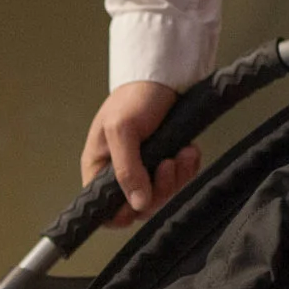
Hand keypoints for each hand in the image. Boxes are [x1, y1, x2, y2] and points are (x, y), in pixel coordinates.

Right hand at [83, 81, 200, 228]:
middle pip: (139, 206)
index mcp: (99, 169)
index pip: (105, 210)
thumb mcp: (122, 131)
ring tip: (182, 152)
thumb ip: (126, 170)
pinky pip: (180, 180)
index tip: (141, 203)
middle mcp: (120, 173)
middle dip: (159, 190)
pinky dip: (188, 168)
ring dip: (177, 177)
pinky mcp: (167, 161)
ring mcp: (145, 169)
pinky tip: (188, 150)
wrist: (165, 74)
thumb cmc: (135, 97)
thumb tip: (137, 205)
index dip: (122, 214)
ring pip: (163, 194)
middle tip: (167, 165)